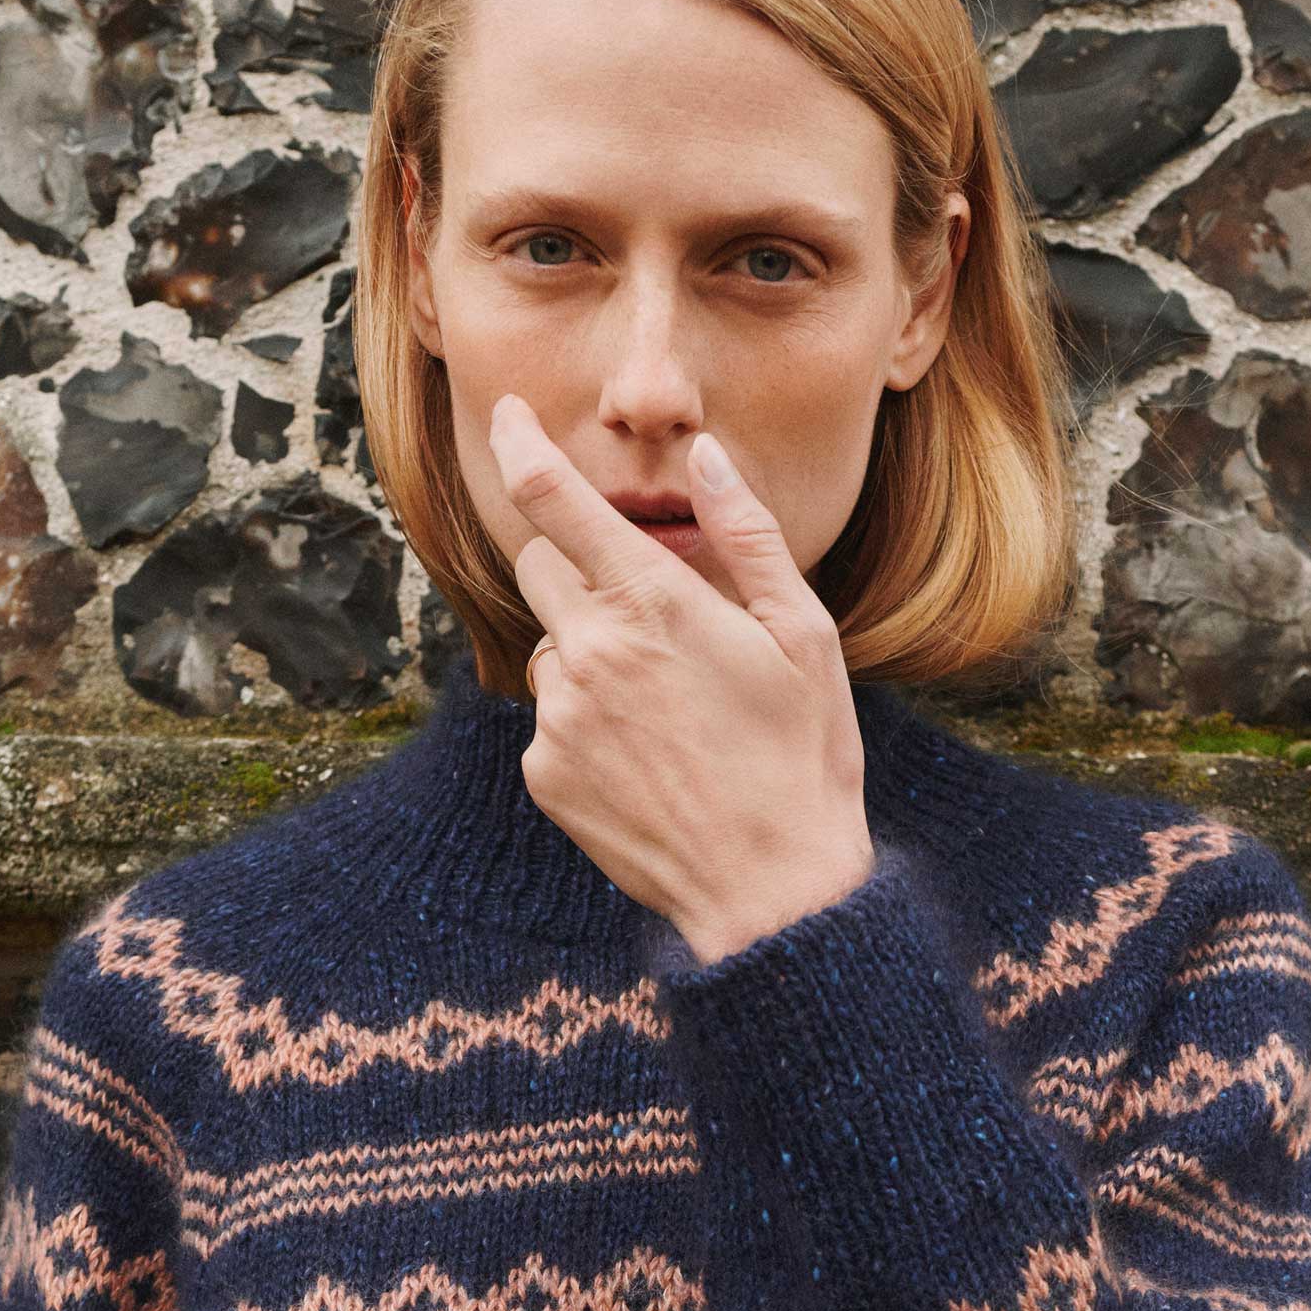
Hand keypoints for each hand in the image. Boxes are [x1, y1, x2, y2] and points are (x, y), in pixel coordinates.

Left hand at [487, 393, 876, 961]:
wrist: (772, 894)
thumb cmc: (804, 759)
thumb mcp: (803, 636)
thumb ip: (746, 534)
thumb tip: (704, 456)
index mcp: (656, 604)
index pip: (557, 498)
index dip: (521, 444)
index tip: (506, 416)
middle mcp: (592, 652)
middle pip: (541, 567)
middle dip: (580, 569)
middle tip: (654, 621)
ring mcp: (561, 717)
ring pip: (552, 648)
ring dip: (592, 657)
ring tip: (670, 715)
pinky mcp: (546, 773)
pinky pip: (553, 720)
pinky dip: (589, 724)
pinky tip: (651, 761)